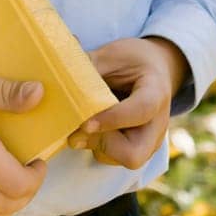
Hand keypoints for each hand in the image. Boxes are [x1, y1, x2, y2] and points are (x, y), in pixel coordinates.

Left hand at [65, 37, 184, 169]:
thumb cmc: (133, 60)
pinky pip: (115, 158)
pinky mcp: (139, 149)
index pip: (140, 111)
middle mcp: (158, 123)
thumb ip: (90, 71)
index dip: (112, 119)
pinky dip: (98, 146)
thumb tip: (58, 82)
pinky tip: (91, 126)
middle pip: (135, 153)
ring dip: (97, 145)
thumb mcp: (112, 56)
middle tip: (82, 127)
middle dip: (103, 144)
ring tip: (84, 121)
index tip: (85, 123)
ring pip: (121, 159)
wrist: (155, 69)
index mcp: (156, 92)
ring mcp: (151, 141)